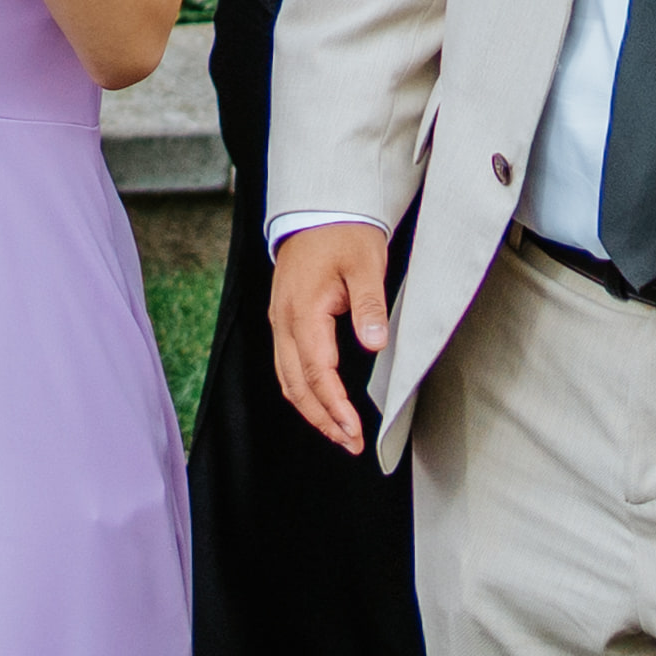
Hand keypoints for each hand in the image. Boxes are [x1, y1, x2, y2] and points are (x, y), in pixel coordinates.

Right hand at [269, 218, 395, 455]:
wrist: (319, 210)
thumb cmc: (344, 236)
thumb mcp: (365, 264)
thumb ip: (369, 304)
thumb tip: (374, 342)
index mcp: (303, 311)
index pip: (318, 372)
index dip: (336, 406)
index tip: (355, 431)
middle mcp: (284, 322)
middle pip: (297, 385)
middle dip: (323, 420)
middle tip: (351, 444)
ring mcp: (280, 322)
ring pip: (288, 380)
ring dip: (312, 411)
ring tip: (339, 434)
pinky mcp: (284, 321)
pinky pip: (286, 366)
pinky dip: (303, 392)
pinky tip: (320, 405)